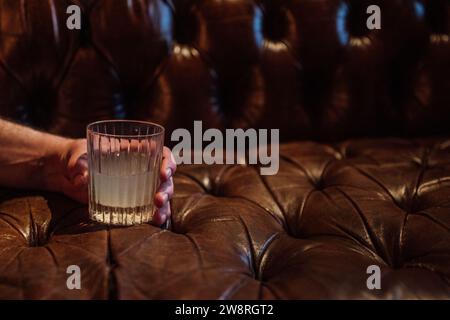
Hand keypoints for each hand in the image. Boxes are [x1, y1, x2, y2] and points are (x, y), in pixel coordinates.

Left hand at [48, 139, 175, 225]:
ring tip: (158, 216)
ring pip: (161, 194)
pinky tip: (156, 222)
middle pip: (164, 177)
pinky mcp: (131, 202)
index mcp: (135, 151)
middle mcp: (141, 168)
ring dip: (164, 205)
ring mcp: (138, 186)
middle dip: (166, 189)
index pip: (161, 153)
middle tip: (158, 200)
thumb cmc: (75, 156)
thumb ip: (79, 164)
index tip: (163, 174)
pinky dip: (155, 215)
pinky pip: (149, 208)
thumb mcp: (76, 155)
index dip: (168, 163)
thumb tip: (82, 179)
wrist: (65, 172)